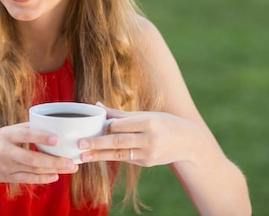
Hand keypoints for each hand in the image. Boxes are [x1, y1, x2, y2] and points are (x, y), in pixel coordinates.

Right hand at [0, 122, 78, 183]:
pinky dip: (43, 179)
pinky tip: (56, 176)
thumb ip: (24, 128)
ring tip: (70, 168)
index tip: (57, 139)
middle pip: (32, 158)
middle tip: (72, 162)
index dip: (41, 137)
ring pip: (33, 171)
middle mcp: (6, 152)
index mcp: (5, 135)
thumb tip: (47, 123)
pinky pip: (28, 179)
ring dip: (54, 170)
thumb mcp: (4, 131)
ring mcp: (7, 167)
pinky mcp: (9, 178)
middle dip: (54, 161)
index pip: (25, 135)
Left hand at [77, 103, 200, 166]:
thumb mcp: (144, 114)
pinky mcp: (147, 163)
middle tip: (80, 144)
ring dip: (99, 155)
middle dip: (97, 143)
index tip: (90, 127)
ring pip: (119, 154)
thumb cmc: (162, 123)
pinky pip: (126, 159)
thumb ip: (119, 113)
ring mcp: (148, 153)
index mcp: (148, 122)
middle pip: (118, 141)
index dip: (106, 127)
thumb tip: (96, 105)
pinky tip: (97, 156)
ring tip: (83, 156)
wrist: (188, 142)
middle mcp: (149, 139)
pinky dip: (111, 157)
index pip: (121, 125)